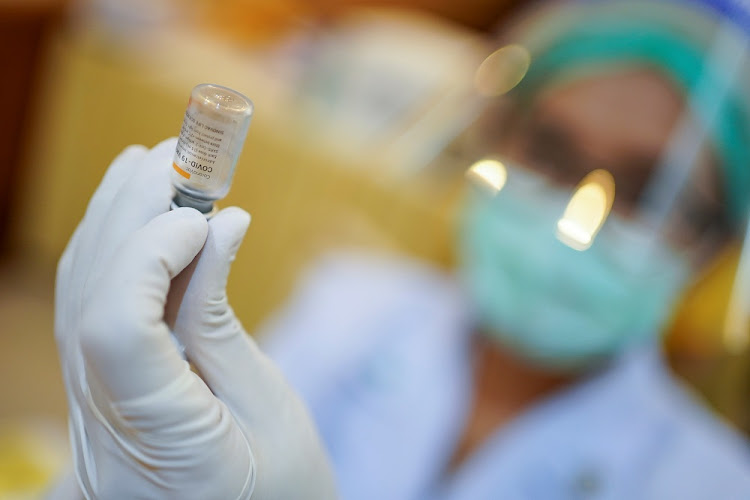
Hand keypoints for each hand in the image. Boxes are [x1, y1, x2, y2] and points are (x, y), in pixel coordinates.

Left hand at [54, 138, 336, 498]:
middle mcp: (100, 429)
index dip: (151, 254)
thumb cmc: (281, 492)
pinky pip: (88, 311)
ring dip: (113, 221)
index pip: (117, 329)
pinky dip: (111, 254)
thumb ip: (223, 320)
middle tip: (178, 157)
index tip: (205, 216)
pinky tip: (135, 217)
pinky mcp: (96, 395)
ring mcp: (87, 413)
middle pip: (89, 297)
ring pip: (77, 296)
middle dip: (129, 213)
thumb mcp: (268, 409)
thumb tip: (221, 225)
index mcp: (157, 445)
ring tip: (156, 168)